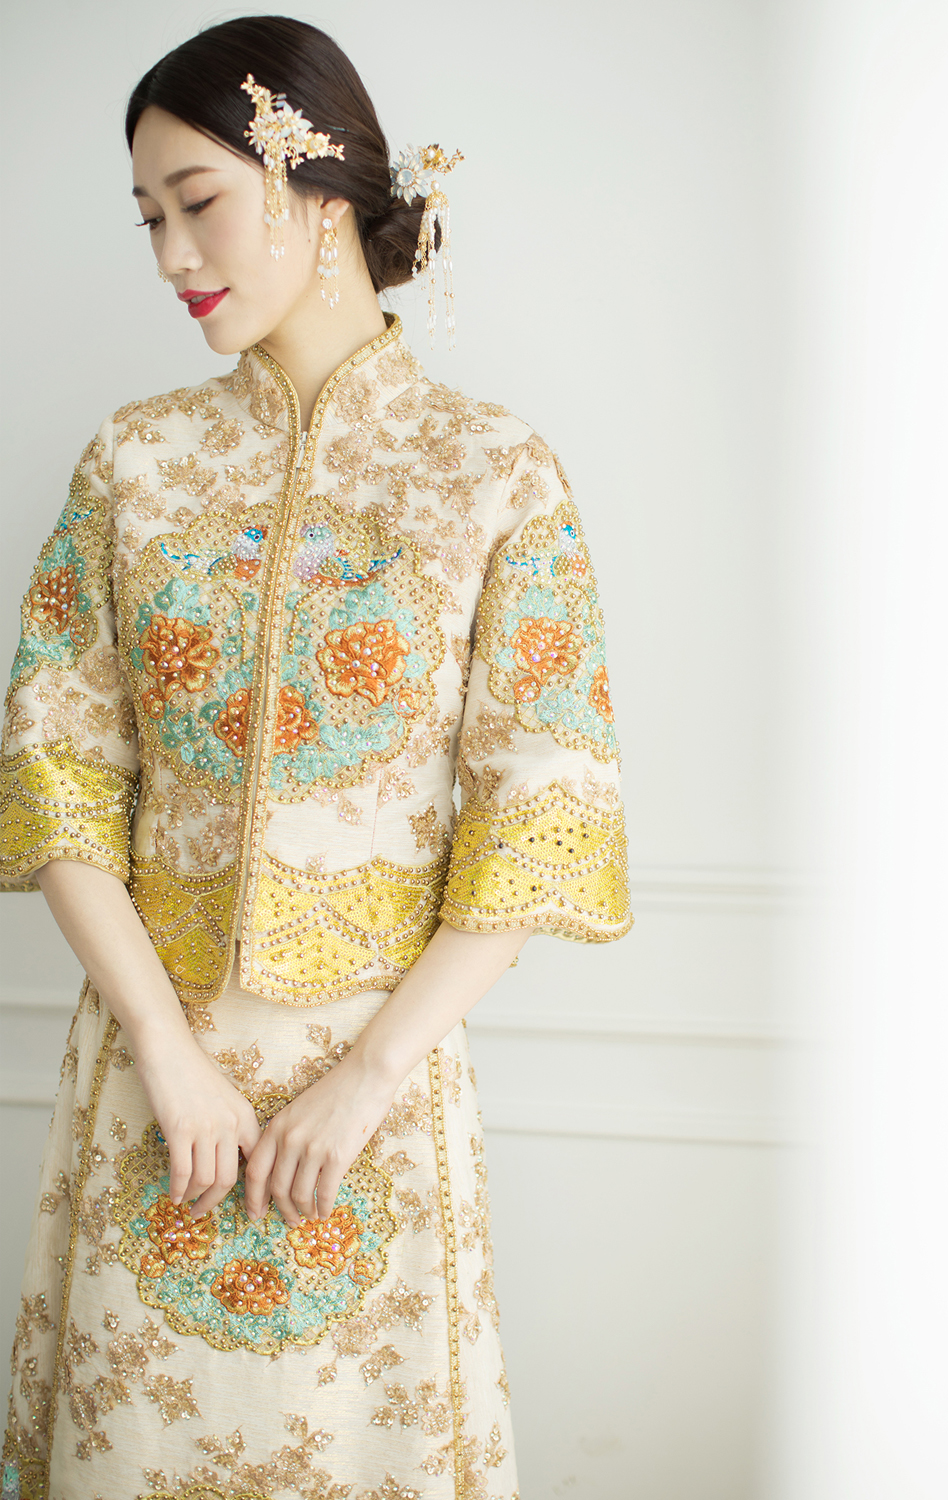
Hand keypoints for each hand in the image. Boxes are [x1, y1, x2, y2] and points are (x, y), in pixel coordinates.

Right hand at [135, 1036, 261, 1216]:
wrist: (169, 1050)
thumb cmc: (193, 1074)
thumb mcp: (224, 1100)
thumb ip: (231, 1129)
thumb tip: (228, 1166)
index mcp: (246, 1117)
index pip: (257, 1165)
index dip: (255, 1194)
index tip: (252, 1212)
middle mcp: (231, 1125)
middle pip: (228, 1180)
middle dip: (215, 1202)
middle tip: (203, 1212)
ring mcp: (205, 1127)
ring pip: (205, 1180)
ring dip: (195, 1198)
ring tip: (186, 1204)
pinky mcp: (179, 1129)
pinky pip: (182, 1172)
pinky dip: (178, 1189)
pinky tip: (174, 1194)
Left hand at [243, 1052, 396, 1223]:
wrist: (366, 1075)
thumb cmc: (336, 1090)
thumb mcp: (299, 1109)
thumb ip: (287, 1135)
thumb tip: (283, 1170)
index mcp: (278, 1126)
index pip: (255, 1171)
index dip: (253, 1197)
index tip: (256, 1212)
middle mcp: (290, 1139)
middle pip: (276, 1188)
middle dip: (281, 1210)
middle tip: (289, 1220)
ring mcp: (313, 1149)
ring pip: (299, 1195)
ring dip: (303, 1212)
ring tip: (310, 1216)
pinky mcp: (337, 1156)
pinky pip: (324, 1193)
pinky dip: (324, 1208)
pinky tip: (327, 1211)